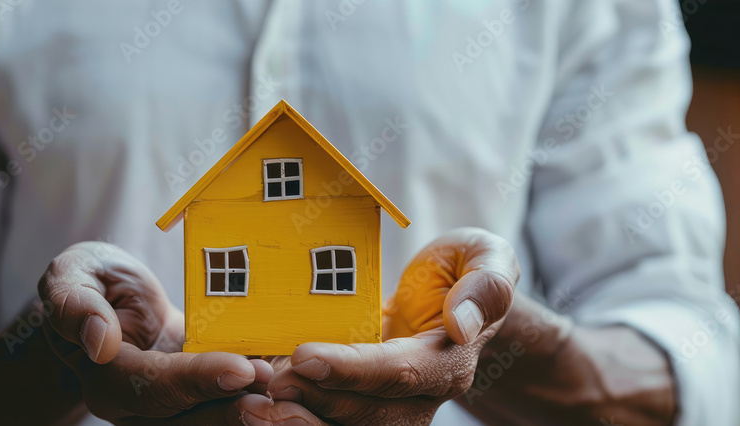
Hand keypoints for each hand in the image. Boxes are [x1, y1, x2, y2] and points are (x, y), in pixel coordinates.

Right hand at [38, 242, 279, 423]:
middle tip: (282, 391)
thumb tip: (98, 342)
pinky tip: (297, 385)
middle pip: (187, 418)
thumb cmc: (88, 281)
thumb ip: (75, 305)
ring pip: (208, 420)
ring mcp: (169, 407)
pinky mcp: (196, 397)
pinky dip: (259, 397)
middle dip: (236, 407)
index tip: (242, 369)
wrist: (103, 299)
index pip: (152, 387)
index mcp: (107, 378)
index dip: (197, 380)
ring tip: (295, 397)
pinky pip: (225, 403)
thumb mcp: (71, 276)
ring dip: (252, 412)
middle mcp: (137, 406)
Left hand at [268, 228, 519, 424]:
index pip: (400, 373)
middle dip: (315, 401)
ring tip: (253, 408)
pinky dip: (294, 419)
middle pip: (368, 415)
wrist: (454, 302)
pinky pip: (328, 422)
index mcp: (449, 361)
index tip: (304, 355)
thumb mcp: (486, 258)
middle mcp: (421, 397)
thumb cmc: (463, 272)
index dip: (352, 369)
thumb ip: (484, 285)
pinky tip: (255, 406)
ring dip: (299, 423)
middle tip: (269, 382)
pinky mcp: (361, 407)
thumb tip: (461, 322)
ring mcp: (390, 409)